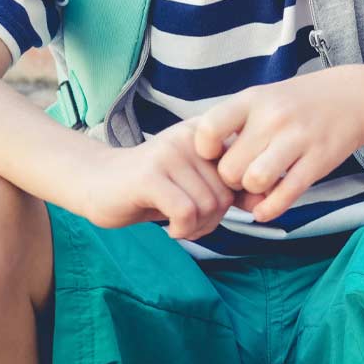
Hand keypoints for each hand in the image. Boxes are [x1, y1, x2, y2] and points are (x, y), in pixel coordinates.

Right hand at [85, 121, 233, 239]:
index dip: (235, 200)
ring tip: (180, 226)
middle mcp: (193, 137)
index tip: (213, 209)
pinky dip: (183, 229)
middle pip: (227, 192)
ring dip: (198, 227)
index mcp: (209, 133)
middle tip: (191, 223)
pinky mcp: (150, 176)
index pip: (245, 171)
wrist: (96, 182)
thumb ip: (230, 189)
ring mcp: (170, 154)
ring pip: (209, 204)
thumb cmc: (154, 187)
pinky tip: (170, 229)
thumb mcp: (197, 183)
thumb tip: (266, 202)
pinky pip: (186, 212)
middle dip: (214, 219)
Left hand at [193, 70, 363, 222]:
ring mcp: (299, 138)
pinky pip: (285, 195)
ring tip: (258, 185)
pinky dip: (270, 209)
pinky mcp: (319, 160)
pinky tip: (267, 206)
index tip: (215, 154)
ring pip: (255, 181)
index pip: (209, 130)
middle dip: (231, 179)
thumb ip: (230, 127)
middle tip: (241, 174)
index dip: (205, 151)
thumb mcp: (261, 99)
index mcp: (253, 100)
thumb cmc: (294, 105)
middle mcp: (275, 117)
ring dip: (252, 192)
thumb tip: (201, 167)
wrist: (351, 98)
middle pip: (230, 168)